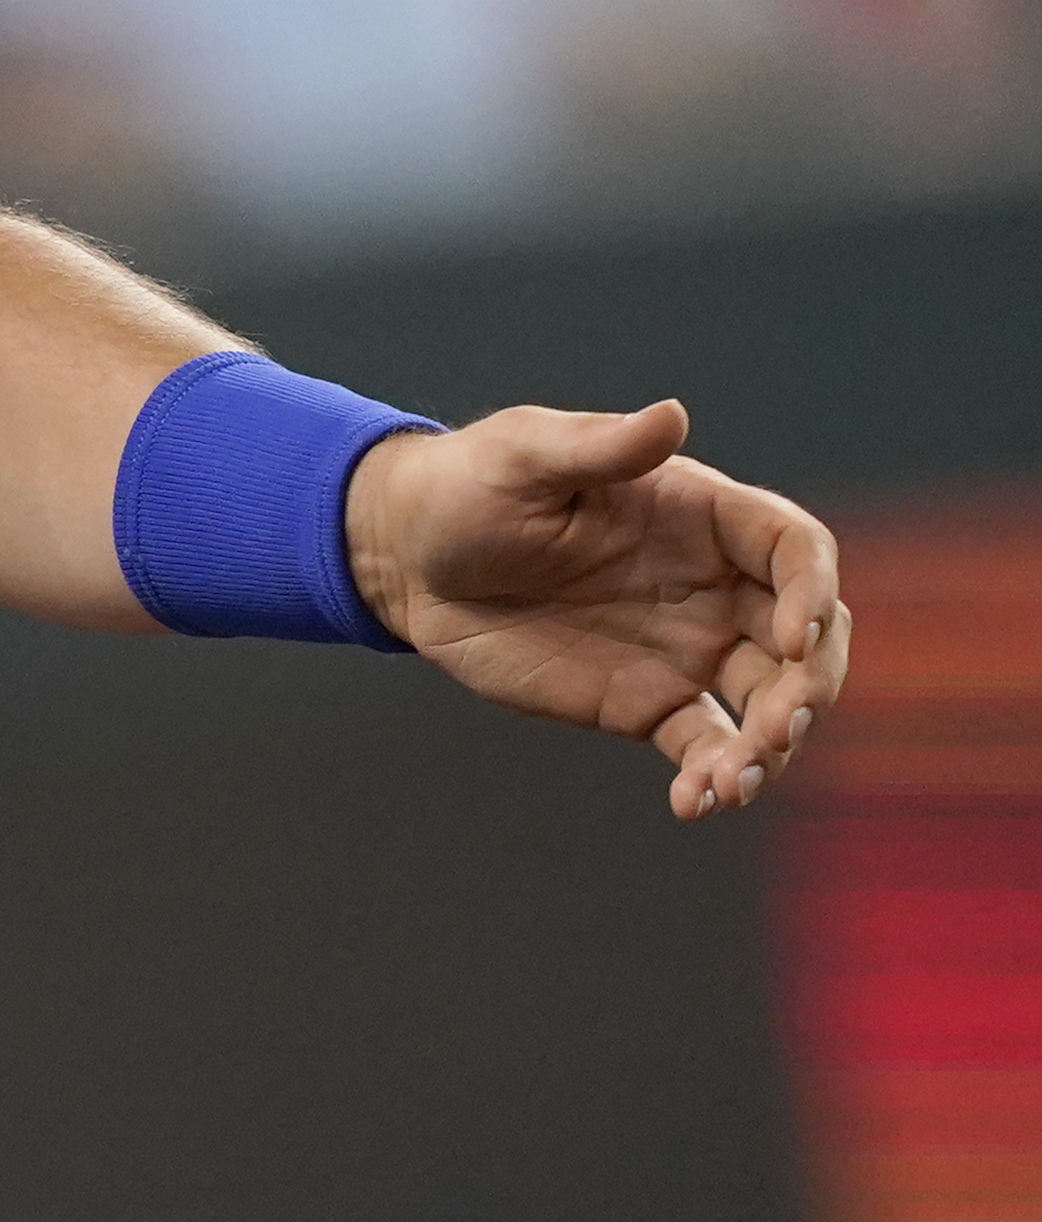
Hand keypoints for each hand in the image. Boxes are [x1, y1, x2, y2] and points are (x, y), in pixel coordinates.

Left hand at [348, 401, 848, 819]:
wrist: (408, 559)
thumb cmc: (468, 487)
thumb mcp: (524, 455)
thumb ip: (599, 447)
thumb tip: (672, 417)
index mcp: (702, 516)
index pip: (795, 551)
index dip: (813, 592)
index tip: (794, 639)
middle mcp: (714, 585)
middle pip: (809, 636)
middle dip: (811, 686)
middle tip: (777, 728)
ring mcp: (689, 649)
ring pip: (768, 701)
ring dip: (771, 746)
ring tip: (731, 783)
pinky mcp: (648, 703)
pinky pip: (706, 746)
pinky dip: (714, 779)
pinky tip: (695, 805)